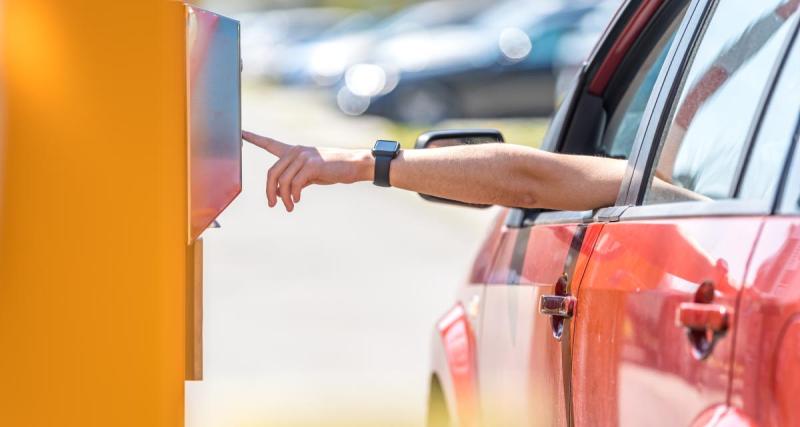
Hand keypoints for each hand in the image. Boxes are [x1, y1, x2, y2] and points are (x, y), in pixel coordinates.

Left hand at [242, 131, 372, 211]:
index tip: (240, 132)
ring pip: (282, 181)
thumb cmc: (332, 171)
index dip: (254, 138)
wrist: (353, 166)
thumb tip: (282, 194)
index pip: (269, 144)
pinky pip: (294, 184)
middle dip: (270, 192)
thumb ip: (295, 179)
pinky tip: (297, 201)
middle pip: (272, 173)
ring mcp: (304, 156)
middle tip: (273, 205)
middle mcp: (296, 151)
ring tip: (290, 207)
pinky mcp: (312, 164)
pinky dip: (293, 195)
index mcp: (294, 151)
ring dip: (283, 198)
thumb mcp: (310, 175)